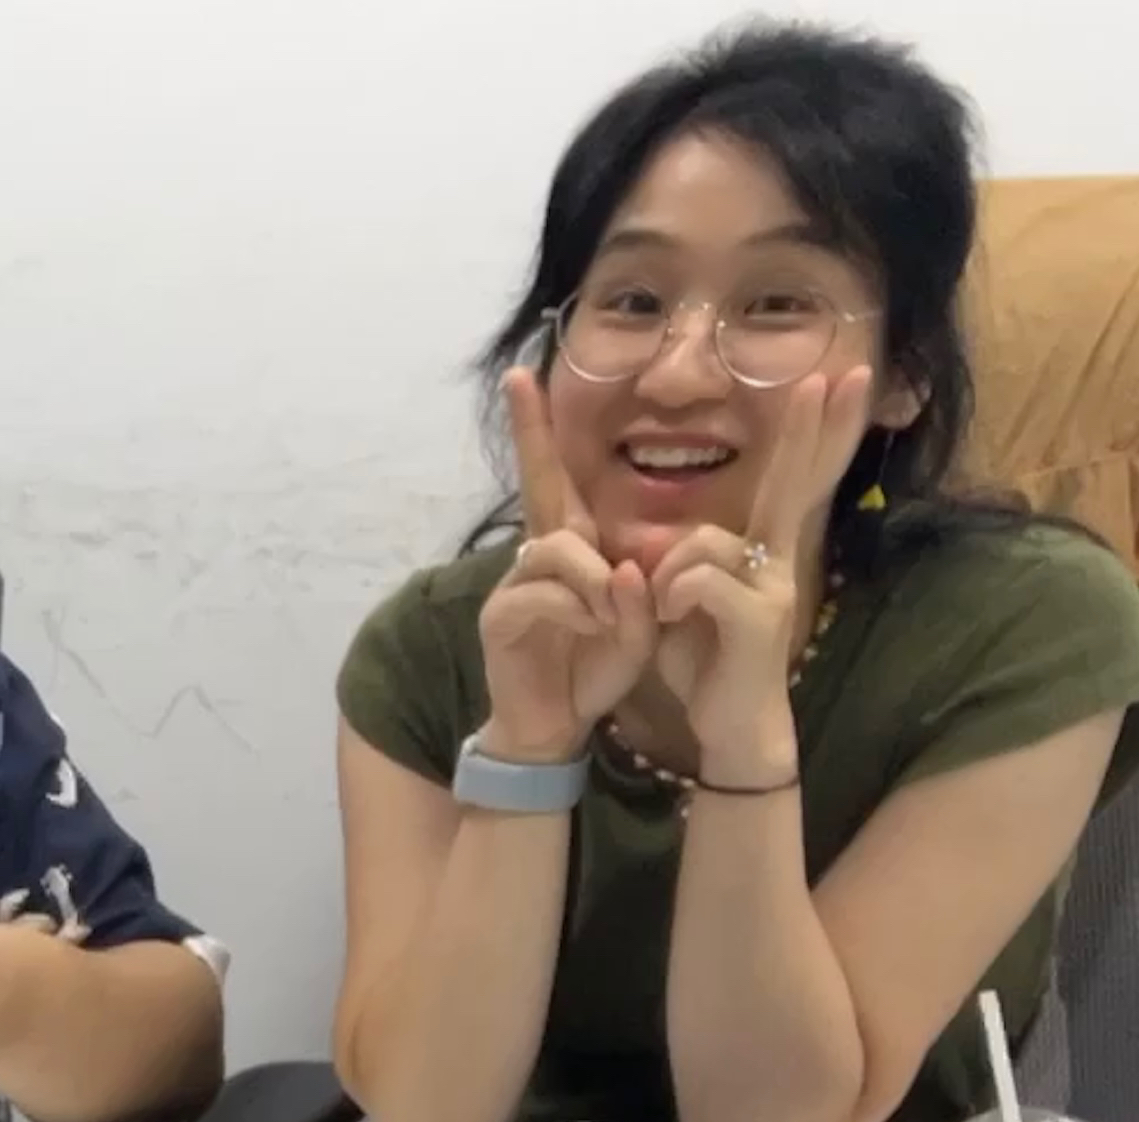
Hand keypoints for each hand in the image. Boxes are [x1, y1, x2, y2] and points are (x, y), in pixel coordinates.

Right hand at [478, 367, 657, 762]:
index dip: (537, 431)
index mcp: (572, 549)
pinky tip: (591, 631)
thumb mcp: (638, 627)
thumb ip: (639, 595)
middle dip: (532, 434)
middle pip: (542, 489)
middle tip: (519, 382)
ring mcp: (514, 585)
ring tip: (609, 615)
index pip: (555, 479)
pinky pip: (543, 593)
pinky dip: (578, 609)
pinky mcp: (500, 618)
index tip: (521, 376)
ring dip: (593, 578)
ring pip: (556, 548)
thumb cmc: (595, 671)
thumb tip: (622, 571)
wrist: (555, 728)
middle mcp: (538, 557)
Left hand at [647, 363, 868, 781]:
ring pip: (706, 543)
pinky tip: (665, 620)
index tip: (834, 381)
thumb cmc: (706, 664)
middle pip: (795, 483)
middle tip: (837, 375)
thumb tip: (658, 544)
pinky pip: (700, 580)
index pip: (790, 480)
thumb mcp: (686, 605)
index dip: (813, 433)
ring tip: (660, 611)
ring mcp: (773, 588)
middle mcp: (776, 561)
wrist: (728, 728)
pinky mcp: (758, 619)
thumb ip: (683, 566)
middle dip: (814, 428)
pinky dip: (670, 595)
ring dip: (666, 573)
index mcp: (760, 552)